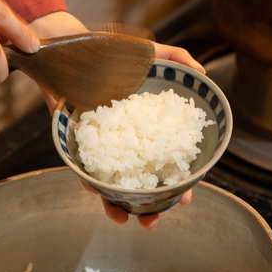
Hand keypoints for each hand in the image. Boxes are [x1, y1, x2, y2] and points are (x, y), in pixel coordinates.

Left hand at [26, 13, 201, 228]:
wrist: (69, 49)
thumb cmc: (111, 54)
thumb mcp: (149, 54)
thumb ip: (178, 58)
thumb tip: (202, 73)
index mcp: (147, 131)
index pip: (167, 162)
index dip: (179, 183)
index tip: (188, 198)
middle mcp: (127, 143)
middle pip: (142, 182)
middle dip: (150, 206)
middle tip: (153, 222)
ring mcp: (103, 147)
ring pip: (113, 184)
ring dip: (118, 206)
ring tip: (123, 219)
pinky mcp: (79, 145)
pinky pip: (84, 171)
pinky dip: (89, 182)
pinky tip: (94, 189)